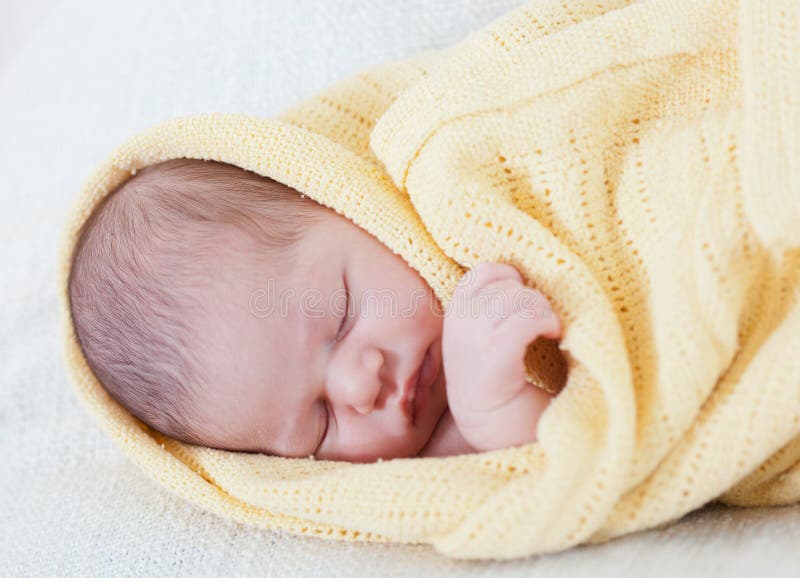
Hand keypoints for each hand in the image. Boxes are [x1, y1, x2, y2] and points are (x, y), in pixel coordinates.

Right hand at [442, 262, 560, 448]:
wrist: (498, 437)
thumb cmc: (505, 387)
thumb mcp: (490, 337)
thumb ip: (497, 308)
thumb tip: (529, 272)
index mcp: (455, 318)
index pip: (483, 273)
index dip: (511, 280)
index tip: (526, 305)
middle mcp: (458, 328)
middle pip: (502, 283)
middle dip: (531, 297)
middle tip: (542, 323)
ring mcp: (473, 344)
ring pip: (515, 298)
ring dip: (542, 310)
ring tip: (548, 330)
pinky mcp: (494, 360)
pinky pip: (524, 320)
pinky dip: (545, 322)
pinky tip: (553, 336)